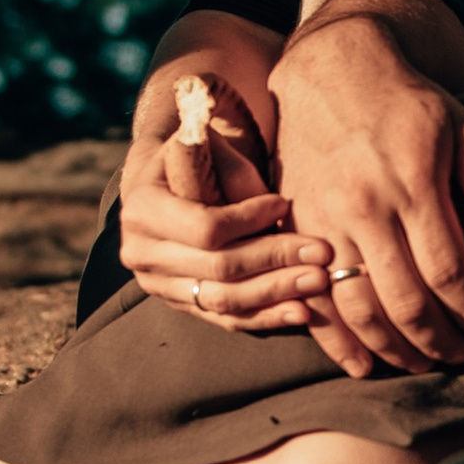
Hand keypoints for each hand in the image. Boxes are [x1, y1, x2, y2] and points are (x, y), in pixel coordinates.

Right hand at [119, 49, 336, 331]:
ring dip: (277, 293)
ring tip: (319, 281)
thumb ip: (231, 167)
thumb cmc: (195, 155)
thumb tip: (272, 201)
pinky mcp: (180, 304)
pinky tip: (301, 312)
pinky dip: (265, 317)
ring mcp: (157, 284)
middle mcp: (141, 252)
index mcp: (142, 208)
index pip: (205, 227)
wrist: (165, 181)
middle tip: (322, 253)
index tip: (285, 203)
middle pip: (218, 269)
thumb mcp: (206, 144)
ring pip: (223, 300)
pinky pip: (225, 319)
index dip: (249, 220)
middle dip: (275, 259)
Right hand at [269, 9, 463, 380]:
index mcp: (412, 185)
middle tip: (458, 355)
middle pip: (404, 299)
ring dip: (391, 348)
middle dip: (436, 339)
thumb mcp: (463, 129)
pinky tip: (362, 363)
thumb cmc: (408, 105)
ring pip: (357, 307)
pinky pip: (313, 298)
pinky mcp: (295, 228)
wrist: (331, 72)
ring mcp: (324, 221)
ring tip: (419, 362)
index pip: (447, 271)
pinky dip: (336, 340)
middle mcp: (364, 208)